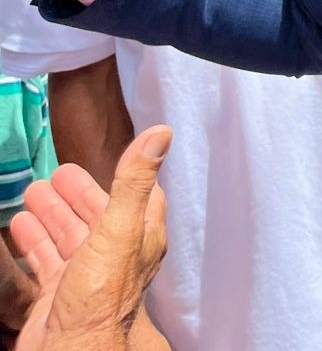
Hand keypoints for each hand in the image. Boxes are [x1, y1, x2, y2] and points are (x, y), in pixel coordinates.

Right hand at [11, 126, 171, 350]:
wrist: (73, 350)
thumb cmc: (103, 294)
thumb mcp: (120, 228)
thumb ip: (134, 182)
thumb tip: (162, 133)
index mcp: (140, 237)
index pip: (140, 197)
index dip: (129, 175)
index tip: (118, 154)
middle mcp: (115, 255)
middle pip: (97, 214)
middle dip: (80, 193)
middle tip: (57, 172)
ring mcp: (86, 275)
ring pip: (68, 236)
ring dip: (53, 214)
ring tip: (33, 192)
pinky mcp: (58, 294)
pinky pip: (45, 261)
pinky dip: (34, 241)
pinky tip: (19, 226)